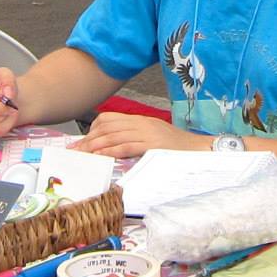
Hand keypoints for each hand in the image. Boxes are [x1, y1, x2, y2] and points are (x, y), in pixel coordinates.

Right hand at [0, 68, 22, 140]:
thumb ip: (6, 79)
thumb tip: (7, 93)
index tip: (0, 93)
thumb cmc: (0, 87)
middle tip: (10, 103)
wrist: (7, 102)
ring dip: (1, 115)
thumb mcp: (4, 75)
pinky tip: (8, 117)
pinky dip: (4, 125)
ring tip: (11, 109)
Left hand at [75, 112, 203, 158]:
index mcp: (141, 121)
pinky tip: (101, 157)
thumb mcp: (154, 138)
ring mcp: (148, 133)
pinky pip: (127, 146)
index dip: (92, 130)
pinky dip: (111, 151)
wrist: (201, 149)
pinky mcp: (153, 145)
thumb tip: (114, 148)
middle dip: (88, 139)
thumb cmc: (178, 148)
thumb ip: (135, 139)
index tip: (81, 142)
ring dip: (95, 146)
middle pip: (107, 127)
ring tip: (82, 154)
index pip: (109, 119)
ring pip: (114, 136)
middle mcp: (142, 123)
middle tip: (75, 150)